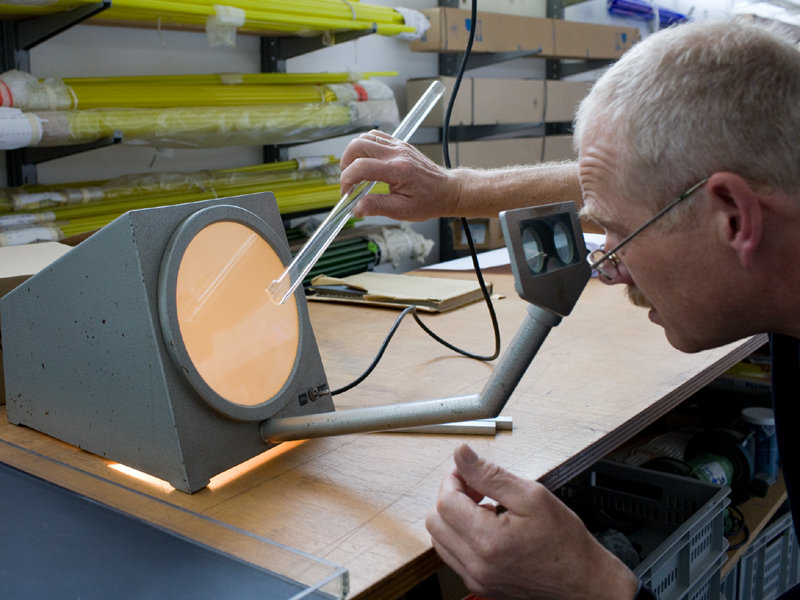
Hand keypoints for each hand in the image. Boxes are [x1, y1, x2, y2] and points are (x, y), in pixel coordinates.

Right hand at [339, 130, 461, 220]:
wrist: (448, 190)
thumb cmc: (429, 201)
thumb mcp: (402, 210)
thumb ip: (377, 207)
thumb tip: (356, 208)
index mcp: (398, 170)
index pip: (361, 167)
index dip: (347, 180)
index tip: (346, 193)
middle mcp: (397, 153)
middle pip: (359, 145)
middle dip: (346, 163)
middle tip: (348, 180)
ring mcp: (399, 146)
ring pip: (365, 137)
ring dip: (354, 153)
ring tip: (355, 172)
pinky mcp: (400, 144)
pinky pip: (376, 136)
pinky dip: (365, 147)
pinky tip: (366, 162)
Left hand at [426, 444, 639, 599]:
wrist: (582, 581)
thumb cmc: (564, 541)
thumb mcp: (532, 496)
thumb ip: (490, 474)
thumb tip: (462, 454)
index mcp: (488, 540)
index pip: (445, 501)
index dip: (453, 478)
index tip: (469, 471)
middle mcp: (476, 563)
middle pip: (435, 520)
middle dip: (451, 496)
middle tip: (476, 487)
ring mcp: (475, 577)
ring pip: (439, 538)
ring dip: (453, 516)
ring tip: (483, 507)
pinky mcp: (478, 583)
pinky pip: (452, 554)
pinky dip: (460, 535)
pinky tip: (485, 526)